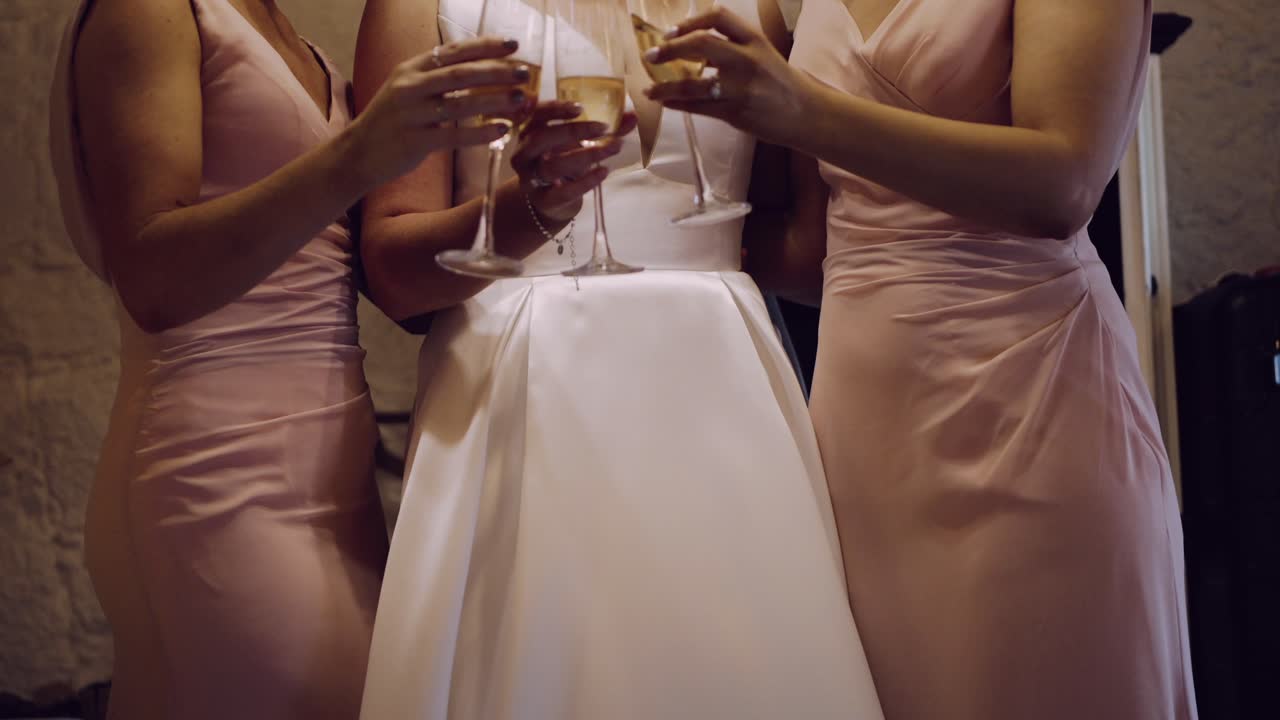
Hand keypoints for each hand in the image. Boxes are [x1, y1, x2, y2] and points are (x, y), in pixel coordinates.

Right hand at [345, 37, 531, 184]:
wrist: (357, 152)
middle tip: (525, 73)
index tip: (513, 44)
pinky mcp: (414, 141)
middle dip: (496, 72)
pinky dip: (481, 133)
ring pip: (460, 104)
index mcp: (411, 68)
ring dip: (494, 101)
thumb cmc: (392, 120)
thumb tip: (479, 68)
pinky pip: (454, 135)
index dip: (485, 46)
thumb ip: (437, 78)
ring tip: (521, 99)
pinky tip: (503, 130)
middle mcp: (410, 86)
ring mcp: (411, 114)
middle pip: (461, 74)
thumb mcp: (408, 89)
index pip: (454, 51)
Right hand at [510, 104, 639, 222]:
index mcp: (530, 131)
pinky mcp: (543, 199)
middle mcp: (525, 153)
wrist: (553, 200)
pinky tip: (604, 172)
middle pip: (542, 139)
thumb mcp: (579, 142)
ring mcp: (531, 178)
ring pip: (553, 165)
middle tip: (604, 128)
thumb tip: (632, 116)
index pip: (537, 114)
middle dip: (574, 131)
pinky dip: (585, 182)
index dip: (555, 110)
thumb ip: (604, 129)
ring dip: (586, 155)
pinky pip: (563, 192)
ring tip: (613, 148)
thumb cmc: (565, 161)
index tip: (580, 108)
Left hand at [643, 8, 811, 145]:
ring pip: (693, 84)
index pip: (718, 17)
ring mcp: (741, 87)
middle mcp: (747, 59)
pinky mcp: (736, 111)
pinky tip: (666, 102)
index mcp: (754, 39)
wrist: (806, 113)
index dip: (690, 21)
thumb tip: (693, 42)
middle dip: (670, 49)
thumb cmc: (781, 82)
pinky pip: (698, 107)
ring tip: (649, 89)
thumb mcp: (763, 52)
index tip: (671, 31)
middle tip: (651, 55)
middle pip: (701, 44)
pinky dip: (678, 104)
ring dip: (665, 86)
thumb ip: (734, 44)